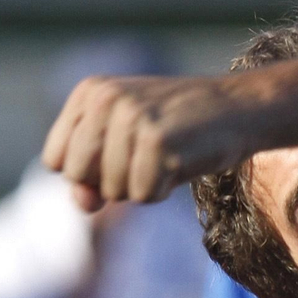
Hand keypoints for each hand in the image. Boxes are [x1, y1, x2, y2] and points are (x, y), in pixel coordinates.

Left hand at [40, 74, 253, 209]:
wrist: (241, 109)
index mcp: (90, 92)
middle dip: (111, 181)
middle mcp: (106, 99)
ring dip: (141, 186)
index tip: (121, 155)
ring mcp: (132, 118)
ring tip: (168, 157)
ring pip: (111, 189)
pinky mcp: (159, 140)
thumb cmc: (183, 129)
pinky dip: (163, 191)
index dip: (87, 172)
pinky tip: (181, 164)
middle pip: (77, 175)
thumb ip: (93, 174)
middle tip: (147, 158)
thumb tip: (84, 204)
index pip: (55, 159)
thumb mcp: (128, 145)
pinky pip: (143, 195)